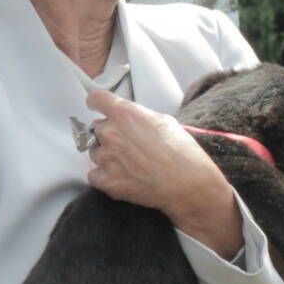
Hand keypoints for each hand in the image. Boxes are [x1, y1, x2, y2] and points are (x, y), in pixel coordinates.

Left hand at [83, 90, 240, 258]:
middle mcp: (110, 133)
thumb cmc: (182, 152)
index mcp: (124, 114)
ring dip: (106, 155)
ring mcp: (106, 157)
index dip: (96, 104)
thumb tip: (130, 118)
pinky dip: (104, 176)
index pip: (96, 99)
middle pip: (96, 127)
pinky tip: (121, 177)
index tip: (97, 107)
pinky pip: (93, 174)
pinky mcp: (107, 180)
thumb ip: (139, 115)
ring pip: (94, 151)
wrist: (189, 185)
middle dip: (108, 133)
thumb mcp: (164, 120)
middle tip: (127, 145)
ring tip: (129, 163)